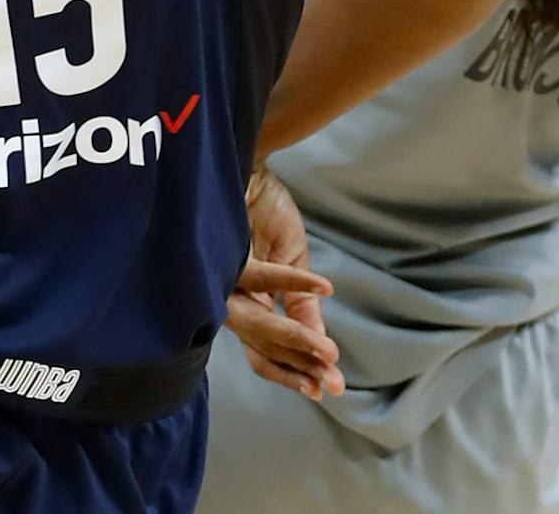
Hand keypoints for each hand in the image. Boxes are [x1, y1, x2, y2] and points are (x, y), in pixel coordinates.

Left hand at [225, 168, 343, 399]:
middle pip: (262, 348)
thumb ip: (302, 304)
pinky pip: (263, 278)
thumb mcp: (293, 262)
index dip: (296, 374)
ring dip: (297, 338)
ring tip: (327, 350)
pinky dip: (296, 284)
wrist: (247, 170)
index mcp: (246, 306)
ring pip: (258, 325)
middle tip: (332, 379)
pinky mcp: (229, 254)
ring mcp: (225, 282)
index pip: (267, 353)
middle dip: (300, 366)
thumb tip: (323, 348)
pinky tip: (325, 289)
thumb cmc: (264, 214)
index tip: (329, 388)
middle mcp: (229, 301)